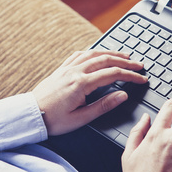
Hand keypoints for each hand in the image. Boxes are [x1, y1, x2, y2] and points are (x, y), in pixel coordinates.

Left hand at [32, 50, 147, 135]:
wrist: (30, 115)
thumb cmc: (54, 120)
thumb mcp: (81, 118)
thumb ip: (104, 105)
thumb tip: (122, 95)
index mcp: (82, 84)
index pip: (113, 74)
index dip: (130, 76)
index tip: (142, 78)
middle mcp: (75, 71)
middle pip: (106, 60)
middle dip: (125, 61)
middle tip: (139, 65)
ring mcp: (67, 68)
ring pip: (94, 54)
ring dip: (111, 53)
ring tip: (124, 55)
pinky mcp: (61, 69)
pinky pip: (79, 54)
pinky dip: (93, 51)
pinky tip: (98, 53)